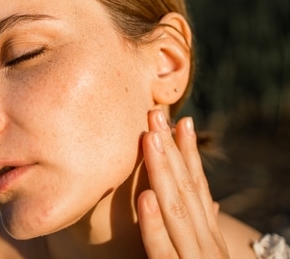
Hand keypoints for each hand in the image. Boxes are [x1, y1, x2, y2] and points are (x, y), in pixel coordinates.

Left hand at [137, 110, 228, 257]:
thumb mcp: (205, 253)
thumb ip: (203, 230)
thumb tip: (212, 206)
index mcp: (209, 234)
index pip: (198, 186)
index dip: (190, 153)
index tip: (183, 121)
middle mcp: (205, 242)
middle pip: (187, 188)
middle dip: (172, 149)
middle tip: (156, 114)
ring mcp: (194, 258)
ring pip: (176, 209)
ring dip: (162, 171)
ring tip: (150, 137)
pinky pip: (162, 250)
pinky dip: (154, 223)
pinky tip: (145, 197)